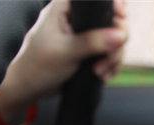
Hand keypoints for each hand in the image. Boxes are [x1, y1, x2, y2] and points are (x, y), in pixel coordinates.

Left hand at [0, 0, 127, 121]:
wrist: (31, 87)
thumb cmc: (38, 66)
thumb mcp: (65, 53)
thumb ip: (92, 42)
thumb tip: (119, 36)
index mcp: (66, 7)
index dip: (115, 5)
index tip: (121, 17)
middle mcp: (78, 16)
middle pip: (114, 19)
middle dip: (116, 42)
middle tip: (107, 58)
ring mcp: (86, 33)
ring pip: (116, 38)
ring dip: (113, 57)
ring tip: (99, 71)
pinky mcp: (91, 48)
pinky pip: (112, 52)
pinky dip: (111, 64)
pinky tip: (101, 74)